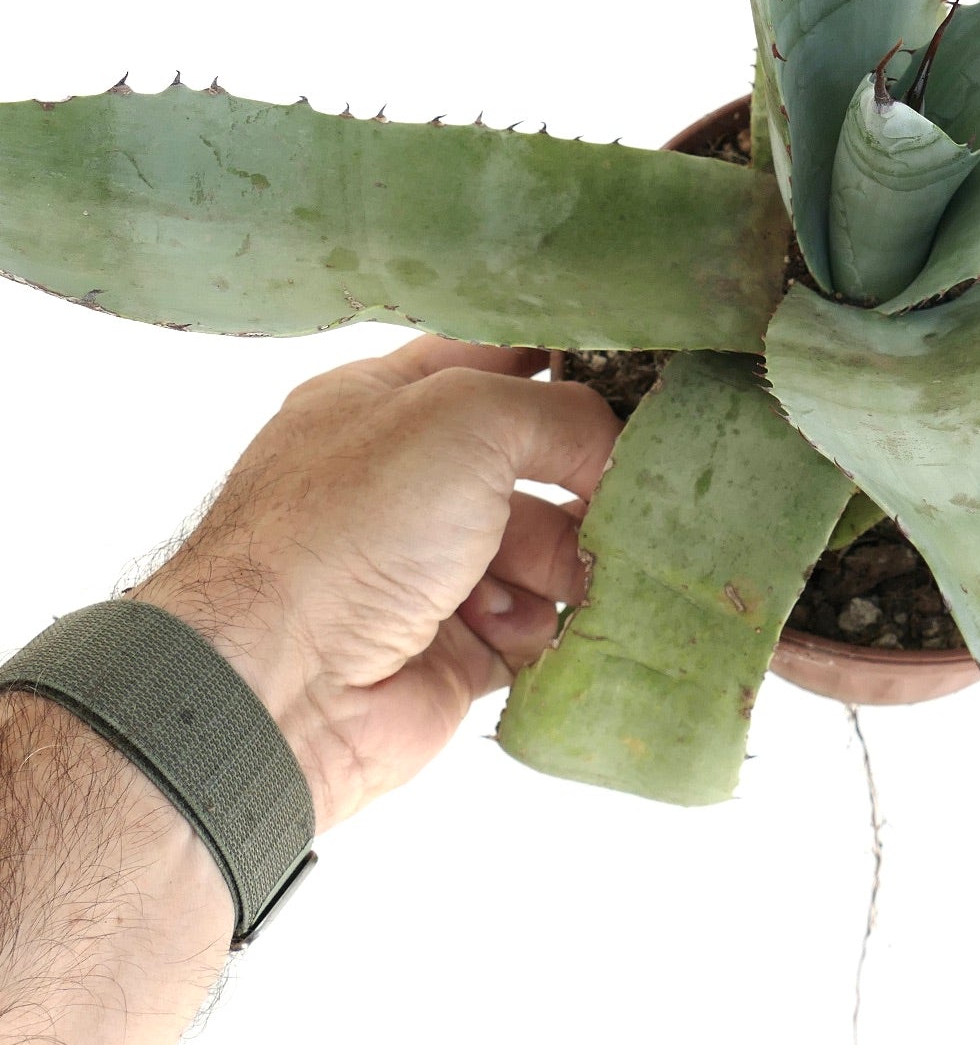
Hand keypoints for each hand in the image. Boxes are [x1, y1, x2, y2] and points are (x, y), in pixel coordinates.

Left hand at [131, 336, 619, 830]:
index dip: (564, 366)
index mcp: (390, 401)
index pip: (495, 360)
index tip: (635, 382)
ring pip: (546, 547)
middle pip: (535, 461)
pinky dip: (536, 625)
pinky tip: (505, 628)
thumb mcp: (467, 419)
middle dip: (582, 479)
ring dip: (565, 561)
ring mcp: (431, 566)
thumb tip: (616, 450)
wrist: (279, 684)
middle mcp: (409, 480)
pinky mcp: (454, 646)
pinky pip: (533, 624)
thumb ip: (562, 415)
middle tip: (617, 495)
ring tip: (567, 577)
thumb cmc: (354, 524)